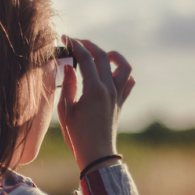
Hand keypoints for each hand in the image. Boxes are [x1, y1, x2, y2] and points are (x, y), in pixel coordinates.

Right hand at [57, 36, 134, 170]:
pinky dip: (123, 74)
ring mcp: (117, 96)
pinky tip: (112, 74)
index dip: (74, 45)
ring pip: (123, 66)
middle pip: (103, 56)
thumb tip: (69, 66)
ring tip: (103, 54)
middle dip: (89, 45)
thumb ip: (67, 85)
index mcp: (93, 90)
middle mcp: (109, 89)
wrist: (97, 155)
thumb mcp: (65, 111)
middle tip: (77, 43)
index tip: (65, 39)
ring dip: (114, 56)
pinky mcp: (121, 103)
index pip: (85, 58)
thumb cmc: (77, 136)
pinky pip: (129, 83)